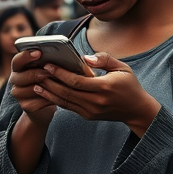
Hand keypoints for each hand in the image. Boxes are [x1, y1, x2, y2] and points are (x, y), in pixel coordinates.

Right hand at [9, 50, 58, 127]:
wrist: (46, 102)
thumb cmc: (50, 79)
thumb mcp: (49, 68)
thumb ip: (50, 62)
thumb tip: (64, 55)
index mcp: (20, 67)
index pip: (17, 60)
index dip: (26, 56)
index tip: (39, 52)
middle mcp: (16, 79)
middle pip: (21, 76)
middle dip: (37, 73)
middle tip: (50, 72)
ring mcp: (19, 93)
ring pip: (30, 89)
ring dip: (46, 86)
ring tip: (59, 83)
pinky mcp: (26, 105)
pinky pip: (37, 101)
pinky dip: (50, 97)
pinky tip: (59, 95)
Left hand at [34, 53, 160, 136]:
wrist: (136, 109)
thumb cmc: (129, 85)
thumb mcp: (122, 68)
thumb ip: (104, 59)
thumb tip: (84, 58)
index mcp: (104, 87)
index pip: (76, 81)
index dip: (60, 73)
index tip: (48, 65)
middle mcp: (96, 101)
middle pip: (66, 92)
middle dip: (50, 82)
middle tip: (37, 73)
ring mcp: (91, 110)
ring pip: (64, 101)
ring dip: (49, 93)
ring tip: (36, 84)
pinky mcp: (88, 116)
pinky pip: (69, 107)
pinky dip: (56, 100)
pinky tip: (48, 93)